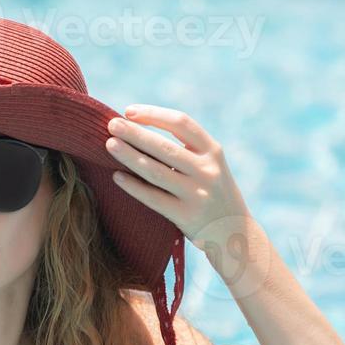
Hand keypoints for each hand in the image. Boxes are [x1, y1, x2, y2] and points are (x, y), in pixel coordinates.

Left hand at [104, 104, 250, 241]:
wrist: (234, 232)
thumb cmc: (212, 192)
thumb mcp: (209, 165)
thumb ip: (186, 150)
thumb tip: (137, 129)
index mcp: (213, 151)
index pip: (181, 123)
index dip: (154, 114)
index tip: (129, 111)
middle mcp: (207, 170)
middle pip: (165, 146)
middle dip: (135, 133)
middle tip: (111, 124)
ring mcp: (197, 194)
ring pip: (156, 171)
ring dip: (130, 156)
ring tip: (110, 144)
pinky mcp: (186, 216)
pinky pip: (153, 198)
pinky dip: (133, 186)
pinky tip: (116, 176)